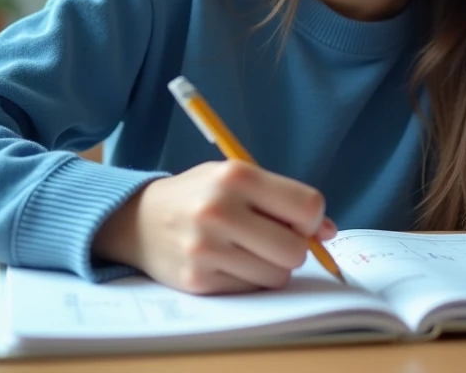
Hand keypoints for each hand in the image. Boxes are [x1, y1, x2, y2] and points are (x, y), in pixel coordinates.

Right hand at [94, 161, 336, 294]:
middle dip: (293, 247)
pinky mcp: (198, 280)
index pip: (307, 206)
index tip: (299, 220)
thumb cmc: (200, 195)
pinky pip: (251, 290)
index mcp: (236, 176)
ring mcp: (207, 248)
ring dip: (272, 267)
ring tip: (248, 249)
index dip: (312, 218)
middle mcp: (220, 210)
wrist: (137, 219)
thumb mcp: (237, 179)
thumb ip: (283, 200)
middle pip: (295, 249)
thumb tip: (328, 232)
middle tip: (273, 238)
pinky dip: (249, 279)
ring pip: (277, 276)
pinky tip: (228, 262)